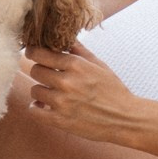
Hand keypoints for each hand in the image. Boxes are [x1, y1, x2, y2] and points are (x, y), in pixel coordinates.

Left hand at [24, 41, 155, 147]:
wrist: (124, 119)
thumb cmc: (114, 90)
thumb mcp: (100, 65)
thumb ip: (80, 51)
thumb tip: (66, 38)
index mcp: (76, 65)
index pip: (41, 53)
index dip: (33, 52)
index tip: (32, 53)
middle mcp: (66, 82)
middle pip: (35, 70)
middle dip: (40, 70)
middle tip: (47, 75)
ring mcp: (62, 102)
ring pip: (34, 90)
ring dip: (40, 90)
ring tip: (50, 92)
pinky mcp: (60, 120)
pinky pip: (34, 111)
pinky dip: (36, 107)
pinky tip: (43, 106)